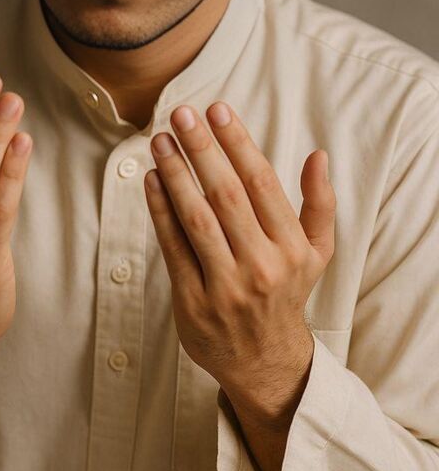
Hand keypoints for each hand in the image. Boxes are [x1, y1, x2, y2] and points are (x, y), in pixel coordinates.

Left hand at [144, 101, 334, 414]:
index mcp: (292, 247)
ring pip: (196, 219)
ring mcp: (226, 286)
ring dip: (176, 175)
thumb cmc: (287, 293)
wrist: (264, 362)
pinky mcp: (193, 301)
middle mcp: (262, 265)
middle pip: (226, 196)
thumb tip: (318, 155)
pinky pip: (173, 247)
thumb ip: (319, 204)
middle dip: (202, 149)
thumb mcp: (316, 253)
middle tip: (181, 114)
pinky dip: (160, 211)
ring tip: (160, 140)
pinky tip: (151, 179)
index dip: (238, 143)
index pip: (261, 183)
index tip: (217, 109)